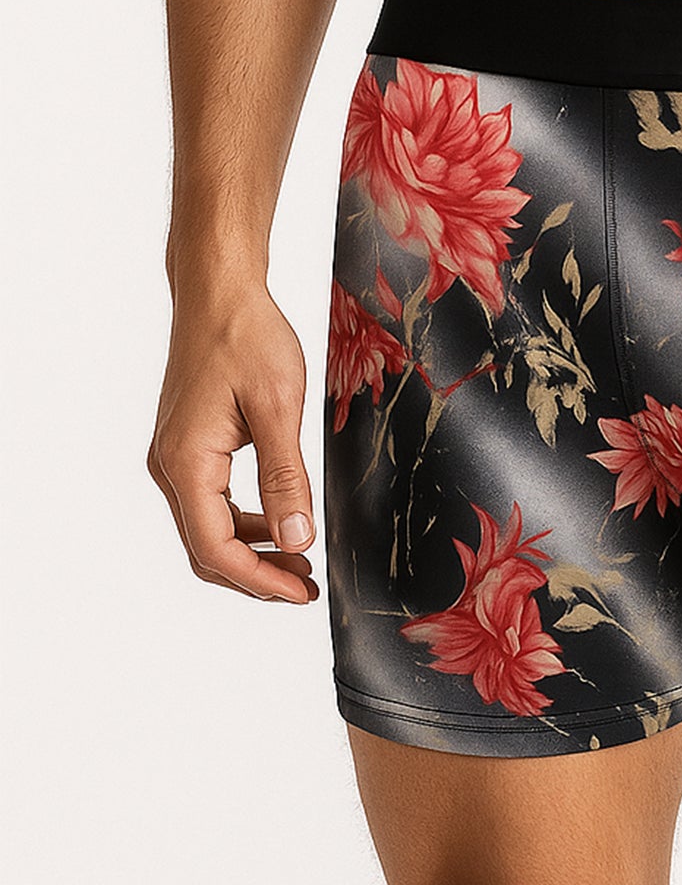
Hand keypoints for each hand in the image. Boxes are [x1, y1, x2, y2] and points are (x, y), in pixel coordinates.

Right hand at [147, 283, 319, 603]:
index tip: (300, 591)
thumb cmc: (247, 337)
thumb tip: (297, 537)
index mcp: (189, 462)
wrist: (221, 293)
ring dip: (253, 546)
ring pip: (210, 524)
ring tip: (300, 555)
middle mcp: (173, 465)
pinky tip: (281, 515)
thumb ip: (287, 476)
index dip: (259, 578)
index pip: (215, 547)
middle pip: (207, 545)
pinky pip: (213, 498)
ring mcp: (179, 454)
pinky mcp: (192, 442)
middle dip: (256, 571)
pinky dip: (246, 517)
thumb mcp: (278, 407)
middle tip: (305, 585)